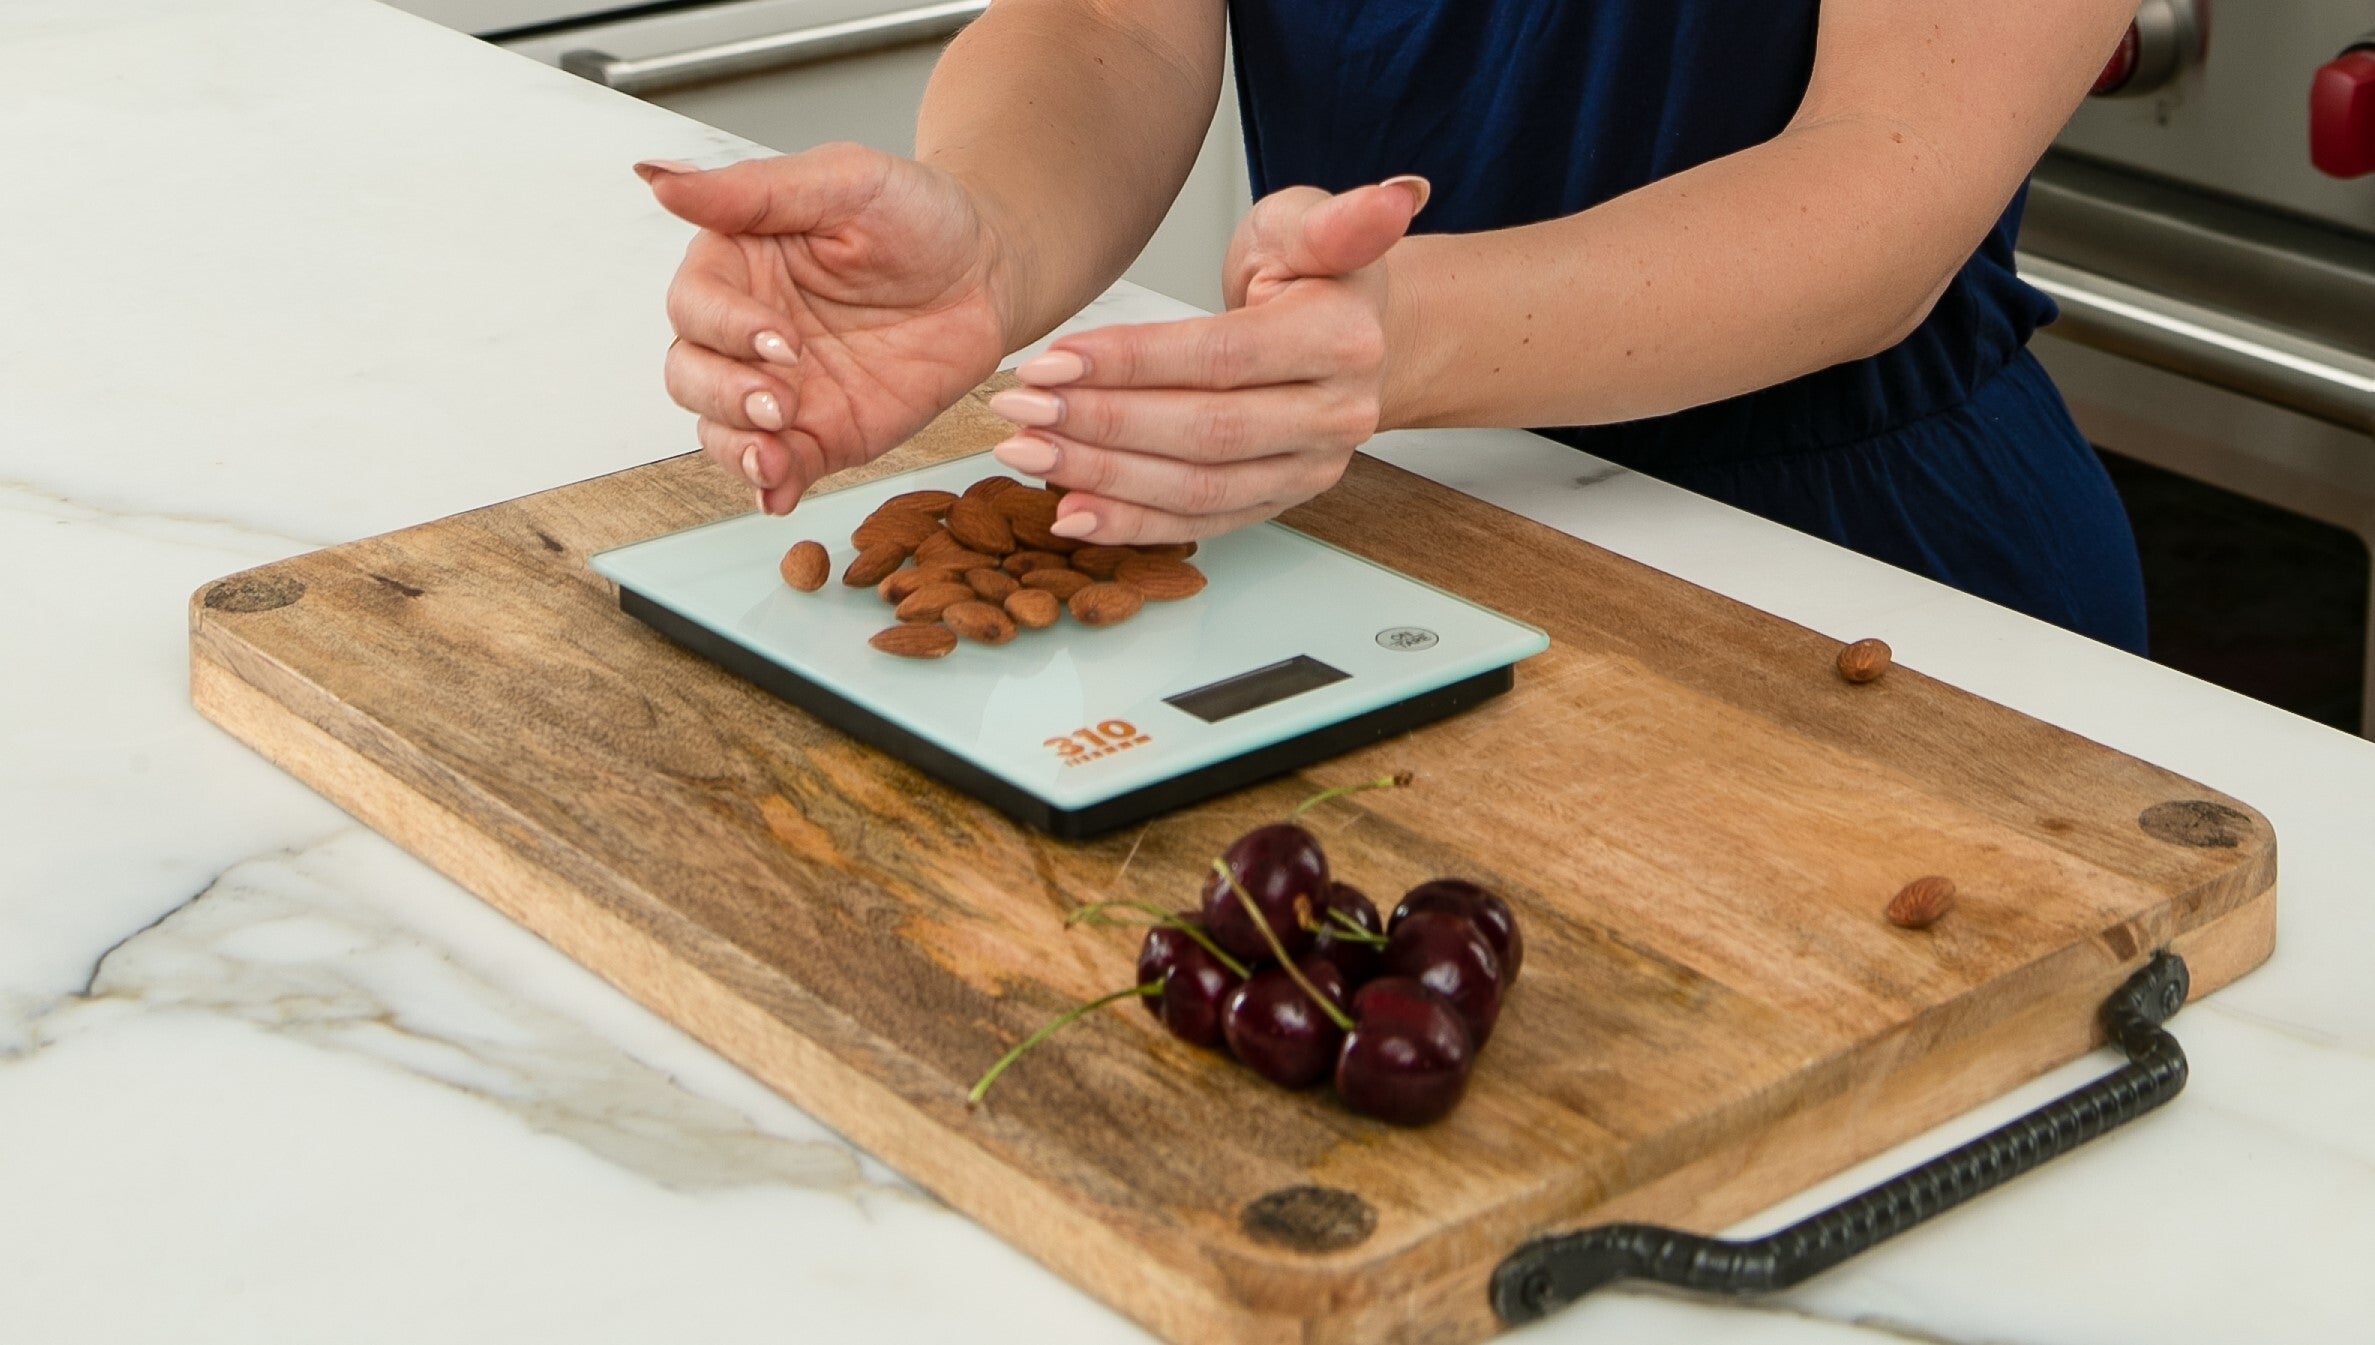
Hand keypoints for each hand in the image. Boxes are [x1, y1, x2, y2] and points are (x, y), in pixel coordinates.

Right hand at [641, 146, 1013, 513]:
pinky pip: (779, 469)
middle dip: (724, 395)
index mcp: (738, 263)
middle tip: (778, 401)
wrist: (990, 271)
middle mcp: (746, 329)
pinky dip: (770, 487)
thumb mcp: (844, 180)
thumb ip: (752, 190)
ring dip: (735, 447)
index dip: (724, 327)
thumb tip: (658, 181)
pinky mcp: (821, 434)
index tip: (778, 339)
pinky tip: (777, 495)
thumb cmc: (919, 214)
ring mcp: (781, 387)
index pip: (693, 304)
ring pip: (719, 428)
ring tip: (771, 457)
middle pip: (689, 373)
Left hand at [984, 177, 1427, 543]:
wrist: (1348, 334)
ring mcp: (1309, 470)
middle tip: (1021, 412)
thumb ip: (1337, 219)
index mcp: (1343, 340)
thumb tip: (1399, 194)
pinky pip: (1199, 524)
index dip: (1132, 362)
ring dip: (1105, 479)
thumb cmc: (1311, 274)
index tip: (1053, 360)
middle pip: (1205, 433)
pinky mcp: (1278, 502)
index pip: (1222, 358)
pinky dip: (1132, 525)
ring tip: (1028, 457)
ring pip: (1197, 489)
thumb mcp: (1307, 225)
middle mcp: (1335, 416)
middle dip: (1103, 425)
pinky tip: (1072, 512)